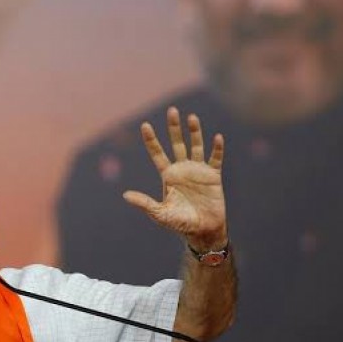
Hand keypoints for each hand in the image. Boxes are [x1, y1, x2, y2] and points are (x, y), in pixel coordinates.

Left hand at [123, 107, 227, 250]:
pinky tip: (217, 137)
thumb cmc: (180, 223)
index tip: (145, 125)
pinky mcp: (213, 176)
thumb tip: (125, 195)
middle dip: (174, 127)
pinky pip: (215, 159)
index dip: (151, 139)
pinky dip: (216, 149)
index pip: (157, 153)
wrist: (203, 231)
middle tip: (172, 110)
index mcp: (168, 175)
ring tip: (192, 117)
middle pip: (176, 143)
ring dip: (194, 132)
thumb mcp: (160, 214)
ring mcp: (198, 171)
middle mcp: (182, 169)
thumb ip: (145, 203)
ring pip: (195, 146)